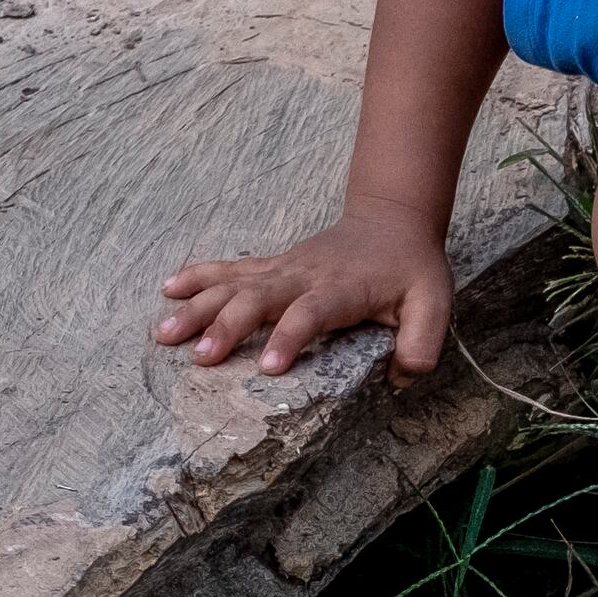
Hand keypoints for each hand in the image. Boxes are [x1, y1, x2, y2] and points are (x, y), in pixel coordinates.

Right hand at [154, 210, 453, 376]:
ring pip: (234, 284)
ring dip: (198, 306)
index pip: (311, 313)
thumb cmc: (412, 269)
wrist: (392, 220)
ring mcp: (283, 268)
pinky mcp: (272, 265)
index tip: (267, 367)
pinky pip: (229, 269)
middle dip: (227, 325)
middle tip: (199, 356)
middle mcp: (305, 276)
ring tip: (164, 333)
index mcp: (341, 290)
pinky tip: (168, 289)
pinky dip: (198, 276)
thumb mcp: (433, 304)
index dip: (289, 336)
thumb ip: (422, 341)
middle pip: (259, 297)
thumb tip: (404, 376)